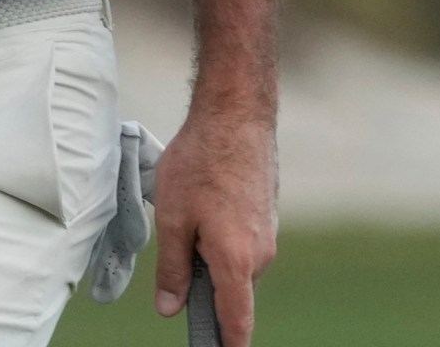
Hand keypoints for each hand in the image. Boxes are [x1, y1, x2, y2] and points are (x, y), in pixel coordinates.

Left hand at [151, 104, 278, 345]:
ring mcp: (268, 232)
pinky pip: (243, 239)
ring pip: (235, 261)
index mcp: (237, 261)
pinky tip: (207, 198)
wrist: (237, 114)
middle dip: (205, 280)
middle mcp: (261, 253)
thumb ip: (172, 269)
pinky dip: (222, 231)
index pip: (237, 321)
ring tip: (191, 208)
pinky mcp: (268, 214)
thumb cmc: (202, 161)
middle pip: (231, 289)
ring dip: (212, 250)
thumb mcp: (172, 219)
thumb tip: (170, 307)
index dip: (227, 344)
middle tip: (179, 241)